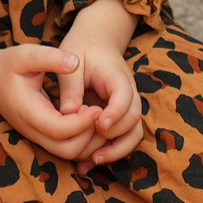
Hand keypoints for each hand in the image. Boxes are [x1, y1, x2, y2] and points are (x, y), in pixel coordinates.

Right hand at [0, 44, 101, 159]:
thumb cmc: (7, 66)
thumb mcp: (26, 54)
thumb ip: (50, 58)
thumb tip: (75, 62)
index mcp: (29, 112)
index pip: (60, 130)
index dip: (83, 122)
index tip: (98, 106)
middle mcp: (33, 130)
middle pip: (68, 149)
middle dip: (90, 135)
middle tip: (100, 111)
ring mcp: (38, 136)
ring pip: (69, 153)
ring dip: (89, 140)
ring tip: (97, 113)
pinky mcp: (43, 136)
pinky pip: (67, 148)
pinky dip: (84, 140)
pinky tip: (90, 118)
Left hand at [56, 0, 143, 167]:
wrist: (96, 41)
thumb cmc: (83, 49)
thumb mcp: (72, 61)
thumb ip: (70, 86)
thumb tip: (68, 112)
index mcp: (117, 76)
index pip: (124, 96)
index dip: (115, 113)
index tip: (100, 125)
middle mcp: (128, 92)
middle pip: (133, 118)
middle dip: (115, 135)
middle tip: (91, 146)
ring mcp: (127, 105)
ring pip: (134, 132)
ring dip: (117, 149)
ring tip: (92, 160)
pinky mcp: (120, 115)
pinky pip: (124, 137)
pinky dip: (112, 150)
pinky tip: (90, 161)